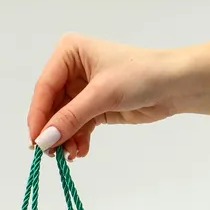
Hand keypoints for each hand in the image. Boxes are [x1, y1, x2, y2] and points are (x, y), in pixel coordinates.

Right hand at [28, 34, 184, 158]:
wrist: (174, 85)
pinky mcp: (94, 107)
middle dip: (53, 131)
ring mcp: (82, 90)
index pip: (45, 87)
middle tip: (51, 155)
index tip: (35, 142)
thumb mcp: (102, 95)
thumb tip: (45, 140)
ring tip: (71, 156)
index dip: (38, 116)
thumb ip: (71, 118)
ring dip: (65, 140)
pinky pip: (77, 127)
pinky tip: (80, 152)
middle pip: (51, 106)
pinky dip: (77, 140)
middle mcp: (71, 69)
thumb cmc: (140, 75)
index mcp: (69, 53)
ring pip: (63, 120)